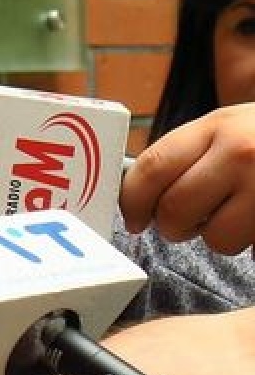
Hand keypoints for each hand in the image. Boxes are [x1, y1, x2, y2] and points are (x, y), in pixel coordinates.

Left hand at [123, 102, 254, 252]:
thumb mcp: (229, 126)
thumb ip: (188, 153)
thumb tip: (136, 192)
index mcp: (216, 127)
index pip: (152, 168)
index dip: (132, 201)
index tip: (132, 219)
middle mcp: (240, 153)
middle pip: (176, 210)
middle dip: (172, 226)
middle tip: (186, 223)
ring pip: (217, 239)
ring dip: (219, 237)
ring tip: (237, 216)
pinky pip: (252, 247)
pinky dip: (250, 241)